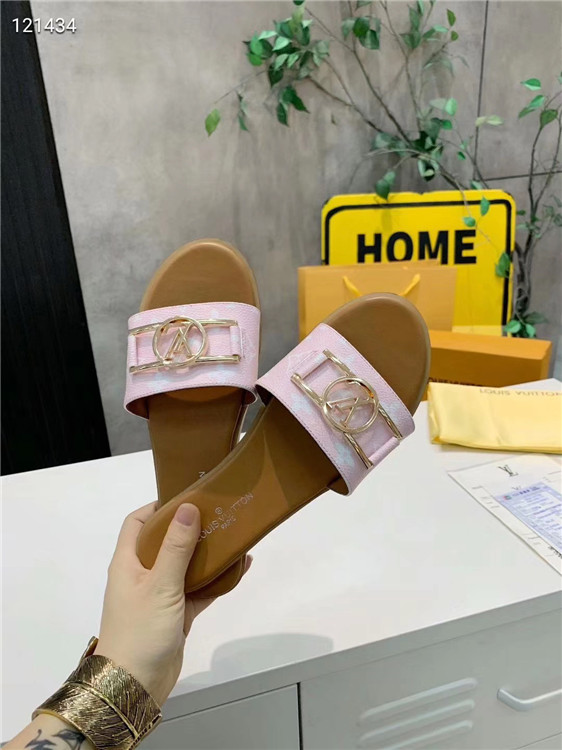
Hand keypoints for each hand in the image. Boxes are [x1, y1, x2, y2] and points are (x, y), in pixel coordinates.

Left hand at [94, 502, 246, 704]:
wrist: (134, 686)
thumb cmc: (140, 630)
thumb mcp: (160, 585)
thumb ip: (175, 547)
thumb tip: (187, 507)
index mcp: (128, 562)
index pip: (137, 522)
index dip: (157, 507)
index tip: (187, 497)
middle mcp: (142, 574)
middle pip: (164, 541)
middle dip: (189, 527)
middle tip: (217, 513)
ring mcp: (159, 595)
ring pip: (184, 565)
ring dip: (206, 553)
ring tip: (232, 536)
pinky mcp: (176, 614)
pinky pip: (198, 590)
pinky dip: (216, 580)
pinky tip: (239, 569)